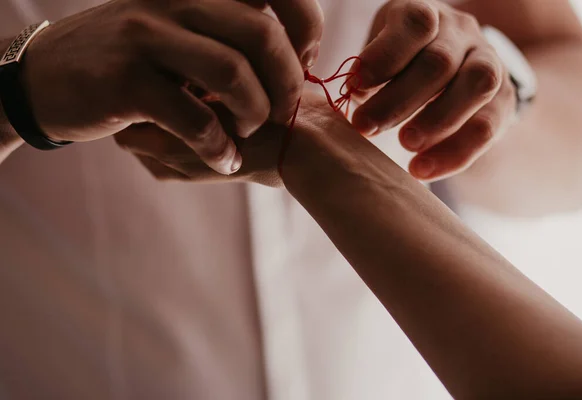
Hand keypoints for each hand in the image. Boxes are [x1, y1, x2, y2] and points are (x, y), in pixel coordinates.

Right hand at [21, 0, 322, 174]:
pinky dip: (219, 147)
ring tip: (247, 135)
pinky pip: (194, 118)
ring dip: (254, 114)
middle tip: (282, 114)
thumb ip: (232, 38)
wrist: (49, 76)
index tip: (302, 65)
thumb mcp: (181, 34)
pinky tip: (222, 159)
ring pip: (232, 73)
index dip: (306, 29)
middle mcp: (176, 0)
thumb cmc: (133, 61)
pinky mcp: (126, 80)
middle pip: (262, 35)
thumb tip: (297, 64)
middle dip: (286, 85)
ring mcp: (147, 37)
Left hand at [351, 0, 516, 180]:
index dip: (384, 56)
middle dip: (398, 100)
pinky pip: (487, 126)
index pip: (415, 24)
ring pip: (477, 86)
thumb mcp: (380, 56)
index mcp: (427, 15)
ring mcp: (488, 62)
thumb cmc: (400, 62)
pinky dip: (453, 154)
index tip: (355, 85)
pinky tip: (421, 170)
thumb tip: (354, 95)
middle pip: (439, 63)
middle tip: (365, 127)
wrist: (453, 65)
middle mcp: (462, 33)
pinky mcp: (504, 98)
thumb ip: (369, 74)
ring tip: (404, 145)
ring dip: (437, 121)